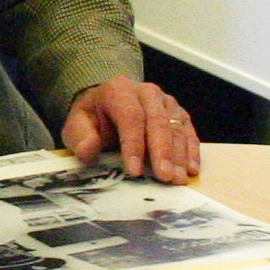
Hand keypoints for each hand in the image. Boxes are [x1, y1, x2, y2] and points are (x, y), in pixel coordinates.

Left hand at [64, 77, 200, 182]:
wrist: (106, 104)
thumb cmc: (93, 118)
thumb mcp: (77, 126)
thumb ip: (81, 138)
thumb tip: (88, 151)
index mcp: (119, 90)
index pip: (130, 117)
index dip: (133, 145)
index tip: (134, 172)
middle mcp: (146, 92)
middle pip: (158, 121)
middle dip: (162, 152)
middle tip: (165, 177)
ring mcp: (165, 101)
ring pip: (175, 126)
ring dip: (179, 155)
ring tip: (178, 179)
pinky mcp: (177, 112)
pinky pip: (188, 130)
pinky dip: (191, 150)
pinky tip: (191, 169)